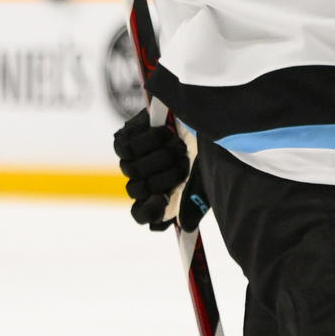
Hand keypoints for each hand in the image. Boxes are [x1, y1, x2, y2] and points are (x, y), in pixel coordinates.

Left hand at [112, 107, 208, 231]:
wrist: (207, 108)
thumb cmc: (210, 144)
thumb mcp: (206, 177)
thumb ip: (193, 204)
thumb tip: (185, 226)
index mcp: (165, 190)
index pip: (143, 214)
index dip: (147, 212)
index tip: (160, 203)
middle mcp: (148, 176)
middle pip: (136, 190)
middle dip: (162, 177)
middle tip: (182, 164)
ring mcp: (135, 157)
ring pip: (130, 169)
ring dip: (158, 157)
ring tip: (177, 144)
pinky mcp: (128, 136)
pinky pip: (124, 147)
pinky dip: (147, 139)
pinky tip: (164, 132)